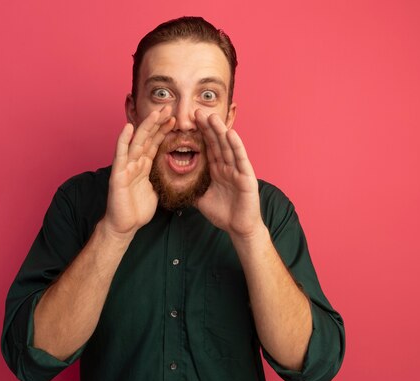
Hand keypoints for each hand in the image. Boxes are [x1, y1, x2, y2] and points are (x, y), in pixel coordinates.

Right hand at [103, 106, 174, 237]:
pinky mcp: (118, 175)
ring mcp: (125, 167)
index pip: (155, 143)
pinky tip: (128, 128)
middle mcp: (134, 162)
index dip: (164, 130)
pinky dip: (123, 140)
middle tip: (169, 107)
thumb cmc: (137, 210)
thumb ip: (162, 178)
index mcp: (144, 165)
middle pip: (147, 137)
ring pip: (137, 142)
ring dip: (146, 127)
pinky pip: (121, 155)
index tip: (174, 117)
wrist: (125, 226)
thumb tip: (177, 172)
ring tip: (156, 113)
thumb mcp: (157, 190)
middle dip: (158, 122)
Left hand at [194, 110, 262, 237]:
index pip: (207, 148)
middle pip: (216, 143)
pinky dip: (236, 146)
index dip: (199, 135)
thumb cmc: (223, 214)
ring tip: (212, 117)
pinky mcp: (247, 177)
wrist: (239, 229)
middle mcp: (228, 166)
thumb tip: (172, 184)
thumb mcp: (201, 199)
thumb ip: (191, 189)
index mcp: (217, 170)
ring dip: (220, 131)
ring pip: (228, 147)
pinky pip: (240, 159)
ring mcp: (238, 170)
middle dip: (207, 128)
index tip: (189, 122)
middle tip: (197, 112)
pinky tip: (230, 134)